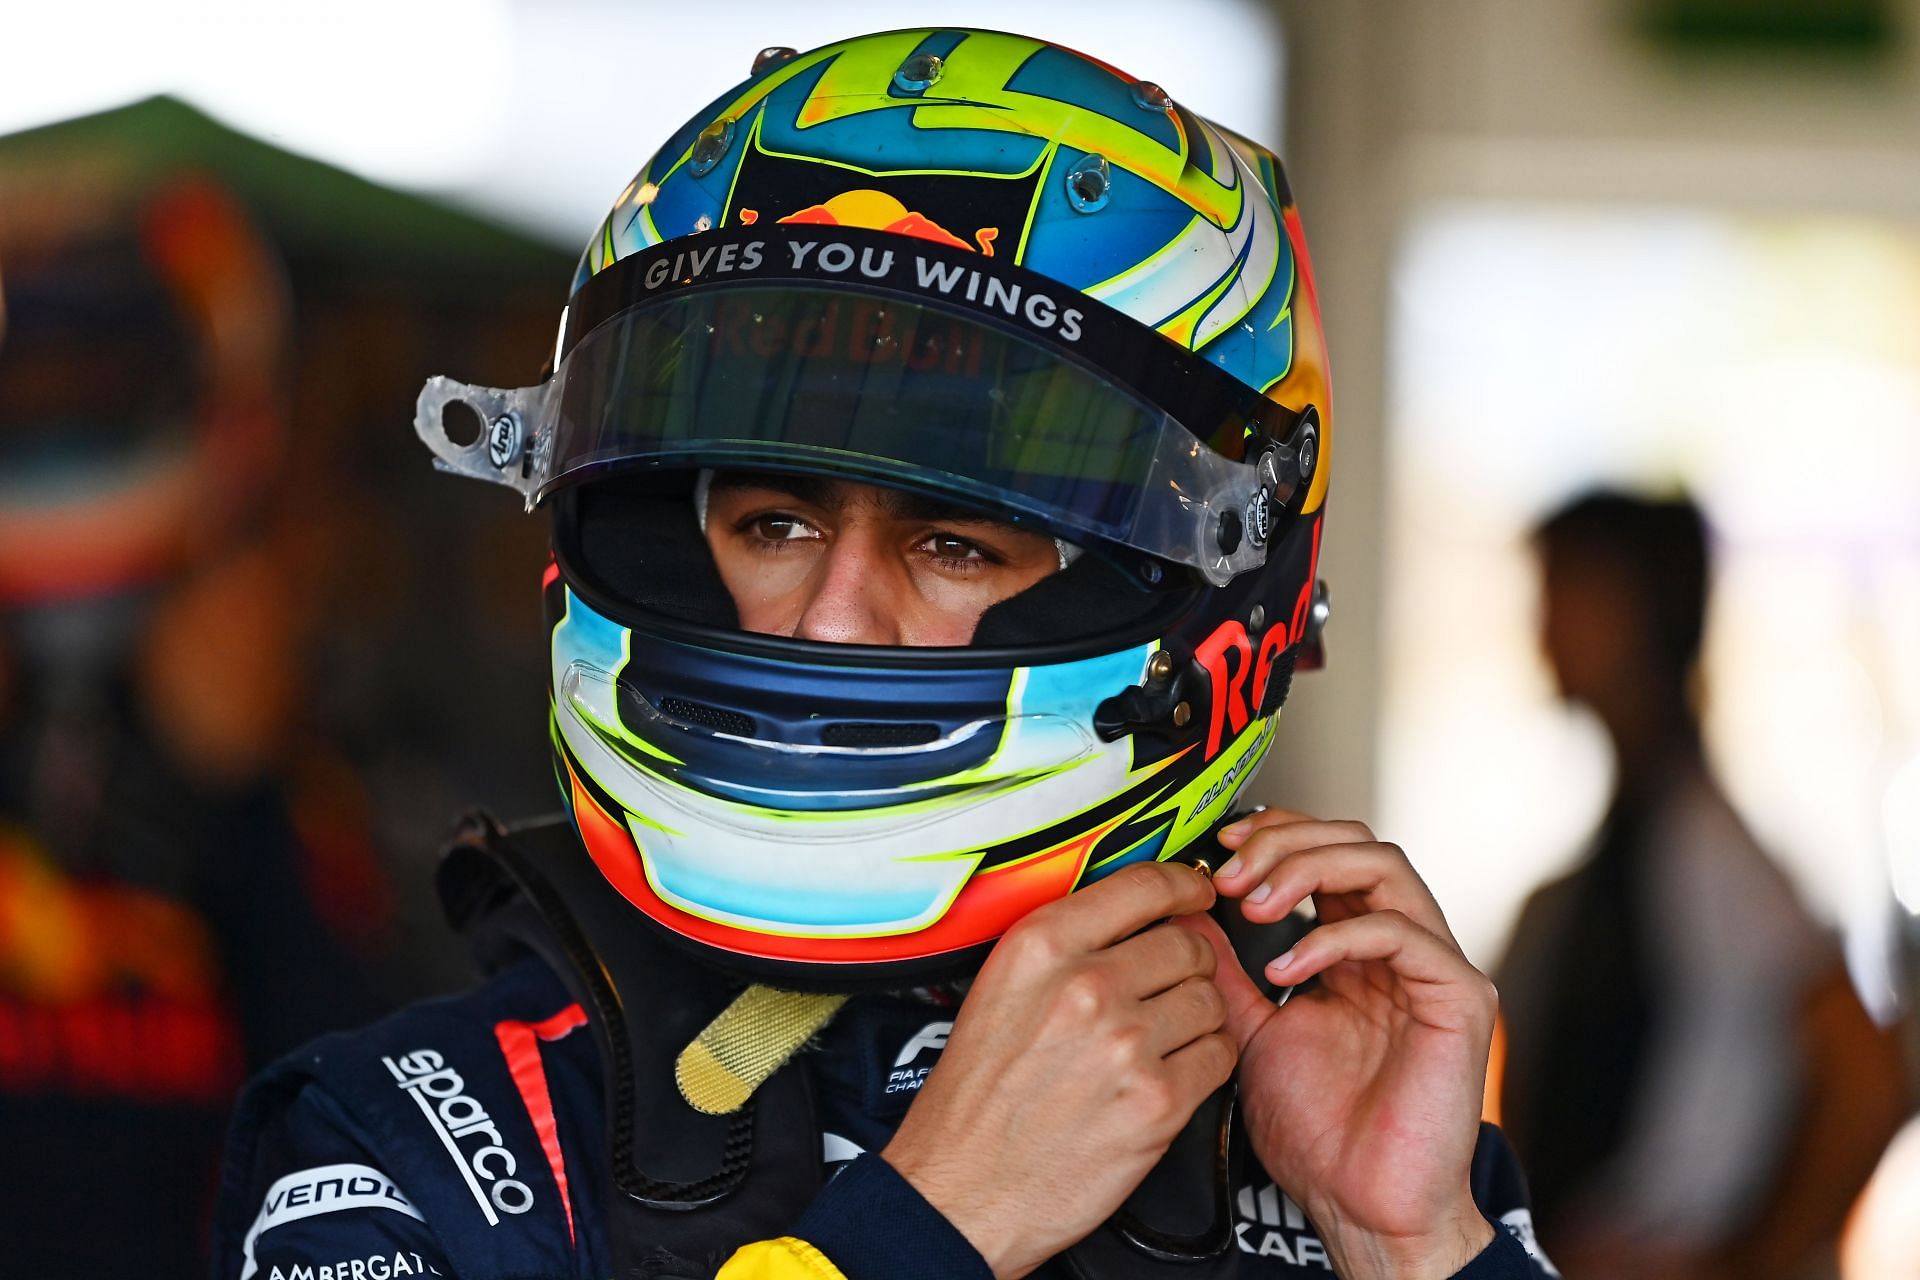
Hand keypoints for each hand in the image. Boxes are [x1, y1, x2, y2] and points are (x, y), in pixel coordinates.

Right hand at [881, 861, 1236, 1278]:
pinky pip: (1219, 1055)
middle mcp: (1085, 985)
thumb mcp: (1001, 990)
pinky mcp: (1158, 1101)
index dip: (1185, 886)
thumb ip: (1066, 945)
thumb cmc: (978, 1097)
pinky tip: (1170, 1074)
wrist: (963, 1189)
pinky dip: (1206, 1062)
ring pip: (1210, 1000)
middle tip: (1170, 989)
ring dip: (1197, 1017)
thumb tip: (1137, 916)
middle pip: (1188, 945)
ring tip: (1161, 1041)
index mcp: (1040, 946)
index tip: (1197, 894)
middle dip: (1189, 965)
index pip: (1143, 885)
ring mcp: (1126, 1043)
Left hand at [1187, 809, 1497, 1279]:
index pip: (1324, 852)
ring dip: (1306, 869)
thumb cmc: (1317, 1132)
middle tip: (1228, 873)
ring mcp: (1434, 967)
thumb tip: (1181, 912)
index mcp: (1354, 948)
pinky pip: (1402, 933)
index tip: (1217, 847)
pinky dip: (1335, 936)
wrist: (1359, 1207)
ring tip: (1252, 904)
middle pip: (1355, 841)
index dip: (1273, 835)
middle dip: (1285, 841)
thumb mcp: (1247, 1030)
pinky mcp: (1460, 998)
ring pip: (1383, 866)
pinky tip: (1285, 969)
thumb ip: (1224, 970)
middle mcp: (1398, 946)